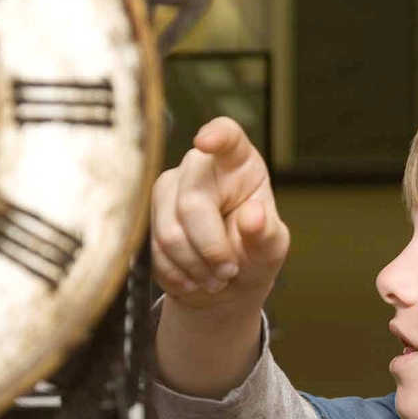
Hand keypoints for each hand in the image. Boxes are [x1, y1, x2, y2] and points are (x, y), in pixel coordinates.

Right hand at [150, 117, 289, 311]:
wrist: (224, 283)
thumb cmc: (253, 254)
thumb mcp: (271, 247)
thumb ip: (265, 233)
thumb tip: (252, 216)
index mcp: (237, 164)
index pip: (228, 137)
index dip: (216, 135)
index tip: (206, 141)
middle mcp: (198, 168)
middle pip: (191, 203)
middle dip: (210, 248)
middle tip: (228, 271)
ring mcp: (168, 189)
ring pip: (169, 231)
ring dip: (193, 265)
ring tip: (214, 279)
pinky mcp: (146, 216)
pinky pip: (153, 249)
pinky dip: (176, 273)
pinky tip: (193, 279)